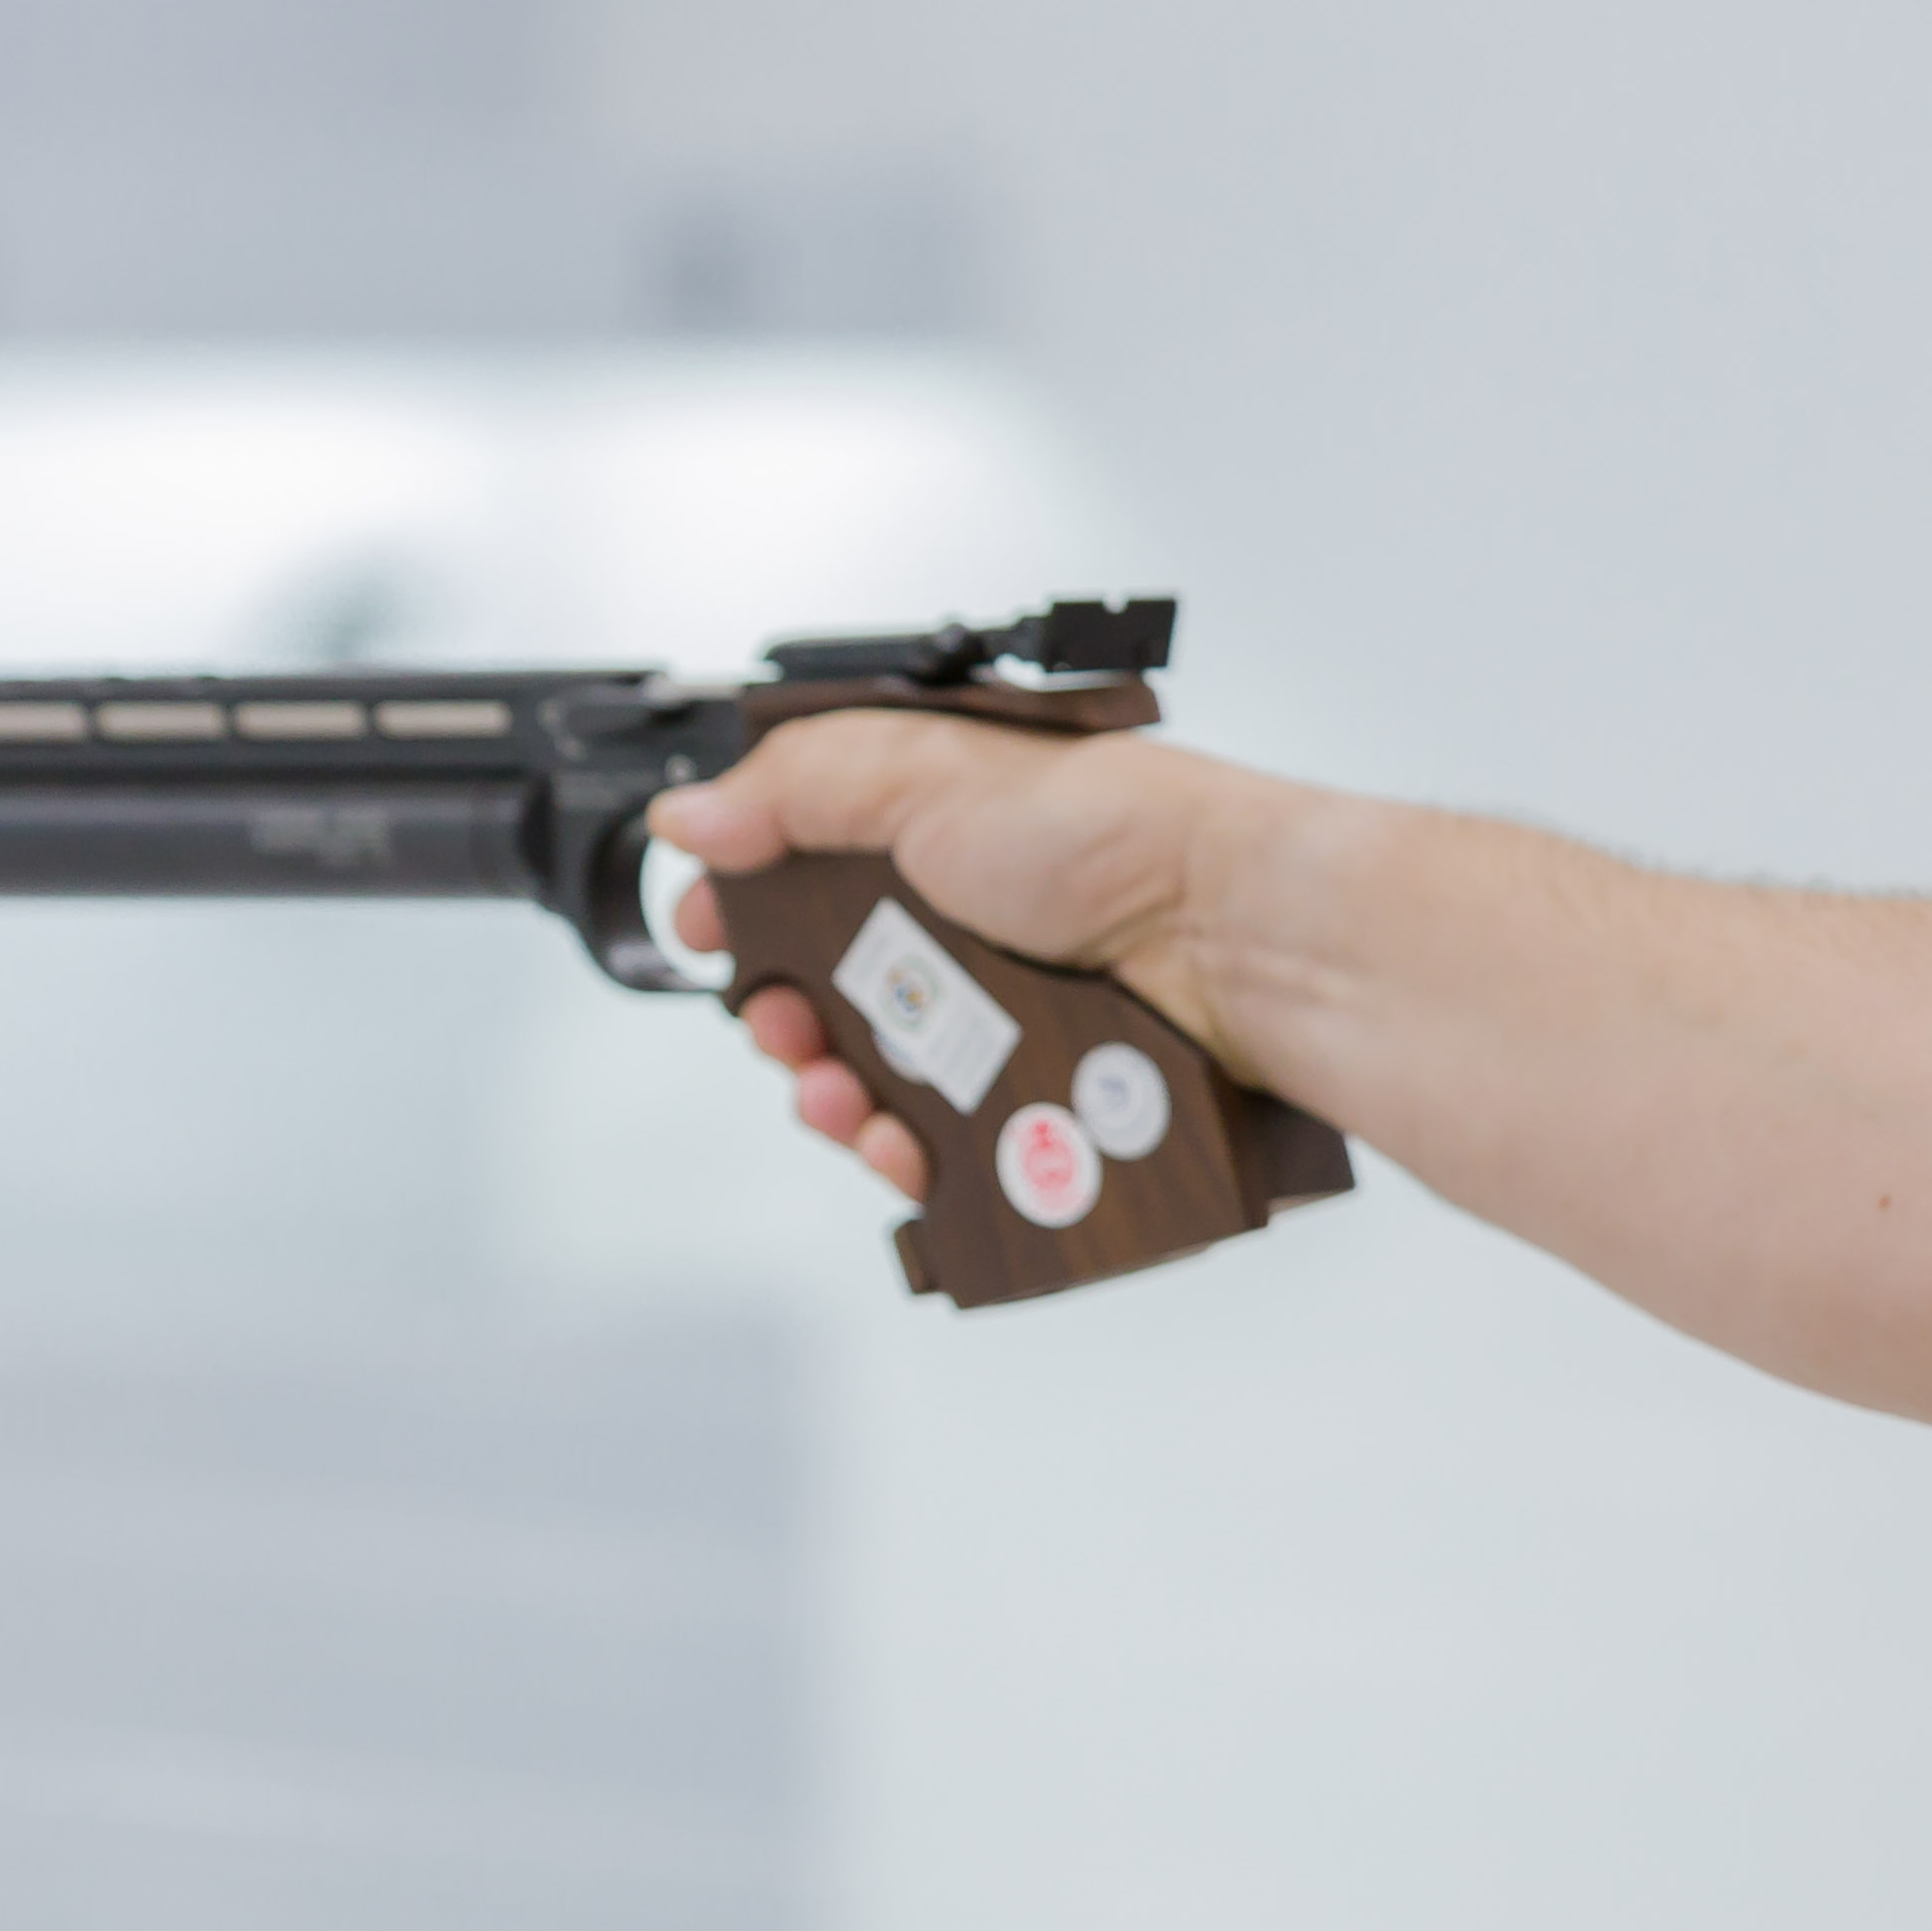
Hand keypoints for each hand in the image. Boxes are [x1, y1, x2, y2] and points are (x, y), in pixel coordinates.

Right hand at [648, 710, 1256, 1203]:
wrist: (1242, 940)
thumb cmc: (1123, 836)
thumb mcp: (930, 773)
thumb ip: (797, 788)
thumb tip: (689, 817)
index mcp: (941, 836)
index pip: (807, 877)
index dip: (747, 912)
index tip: (709, 937)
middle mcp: (973, 930)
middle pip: (834, 997)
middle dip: (785, 1023)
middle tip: (784, 1028)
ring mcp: (1009, 1023)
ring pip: (884, 1085)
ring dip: (837, 1101)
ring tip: (842, 1100)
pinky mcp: (1044, 1103)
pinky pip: (954, 1152)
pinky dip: (910, 1157)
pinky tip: (902, 1150)